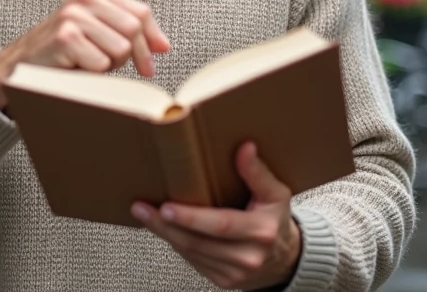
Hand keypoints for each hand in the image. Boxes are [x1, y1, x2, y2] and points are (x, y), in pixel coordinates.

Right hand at [0, 0, 169, 108]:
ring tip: (87, 64)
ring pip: (120, 48)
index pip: (141, 13)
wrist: (18, 67)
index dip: (151, 40)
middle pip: (134, 30)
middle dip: (131, 56)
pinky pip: (101, 64)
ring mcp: (74, 15)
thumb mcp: (97, 34)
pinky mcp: (65, 37)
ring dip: (109, 66)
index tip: (151, 63)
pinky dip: (92, 74)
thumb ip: (129, 32)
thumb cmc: (63, 53)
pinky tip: (74, 68)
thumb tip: (164, 46)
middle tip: (112, 68)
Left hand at [132, 143, 300, 289]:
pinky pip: (193, 261)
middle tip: (142, 208)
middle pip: (197, 242)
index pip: (220, 225)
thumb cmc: (276, 220)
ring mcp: (234, 273)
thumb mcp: (275, 193)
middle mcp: (247, 256)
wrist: (285, 259)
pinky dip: (176, 244)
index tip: (166, 207)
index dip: (191, 218)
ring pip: (190, 253)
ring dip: (165, 234)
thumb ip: (258, 172)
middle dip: (165, 225)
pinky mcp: (223, 282)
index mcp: (261, 231)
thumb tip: (245, 148)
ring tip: (145, 215)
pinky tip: (164, 229)